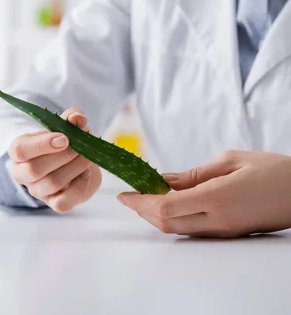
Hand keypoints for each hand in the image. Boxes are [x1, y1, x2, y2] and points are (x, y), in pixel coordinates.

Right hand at [8, 108, 101, 212]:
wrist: (77, 163)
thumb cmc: (65, 143)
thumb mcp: (67, 126)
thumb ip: (72, 118)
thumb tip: (76, 118)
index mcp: (19, 150)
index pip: (20, 150)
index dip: (41, 144)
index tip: (65, 138)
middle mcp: (23, 173)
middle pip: (34, 169)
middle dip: (62, 156)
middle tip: (81, 147)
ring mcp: (37, 190)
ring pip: (51, 183)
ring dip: (75, 168)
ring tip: (87, 156)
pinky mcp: (53, 203)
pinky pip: (63, 202)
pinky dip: (79, 186)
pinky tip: (86, 173)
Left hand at [117, 150, 290, 237]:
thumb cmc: (272, 170)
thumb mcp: (230, 160)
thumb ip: (193, 174)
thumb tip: (164, 180)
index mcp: (216, 198)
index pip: (165, 207)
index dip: (140, 203)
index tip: (123, 194)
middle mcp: (217, 220)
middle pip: (166, 223)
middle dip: (142, 211)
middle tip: (130, 196)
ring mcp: (224, 231)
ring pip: (178, 229)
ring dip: (156, 216)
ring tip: (145, 198)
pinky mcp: (229, 234)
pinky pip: (193, 230)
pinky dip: (174, 219)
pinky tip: (169, 204)